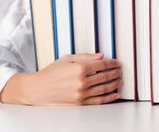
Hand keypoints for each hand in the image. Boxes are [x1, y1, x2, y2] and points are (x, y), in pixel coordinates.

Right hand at [1, 53, 121, 105]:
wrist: (38, 90)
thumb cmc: (50, 73)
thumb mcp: (67, 59)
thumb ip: (86, 57)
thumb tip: (101, 56)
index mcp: (79, 68)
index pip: (102, 65)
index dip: (112, 63)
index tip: (116, 63)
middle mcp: (82, 82)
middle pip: (105, 77)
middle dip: (115, 73)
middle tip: (120, 71)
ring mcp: (81, 94)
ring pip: (104, 89)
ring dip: (115, 84)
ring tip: (120, 80)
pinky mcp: (80, 104)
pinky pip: (99, 101)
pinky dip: (109, 98)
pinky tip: (115, 94)